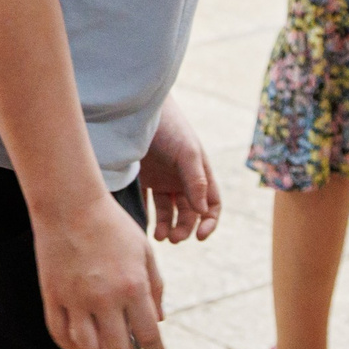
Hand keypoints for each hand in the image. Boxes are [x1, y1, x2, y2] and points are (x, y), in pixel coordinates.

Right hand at [35, 195, 165, 348]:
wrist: (70, 204)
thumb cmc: (112, 225)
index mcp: (132, 286)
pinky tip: (81, 346)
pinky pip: (60, 333)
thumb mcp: (144, 251)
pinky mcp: (52, 295)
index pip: (148, 334)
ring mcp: (75, 299)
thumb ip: (155, 287)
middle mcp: (104, 298)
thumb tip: (157, 320)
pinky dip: (72, 346)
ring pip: (88, 348)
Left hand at [138, 99, 221, 245]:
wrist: (138, 109)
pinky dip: (147, 216)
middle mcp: (183, 179)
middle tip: (173, 239)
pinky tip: (144, 226)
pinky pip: (146, 202)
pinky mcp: (143, 178)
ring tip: (159, 236)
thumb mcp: (187, 152)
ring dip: (166, 226)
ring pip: (168, 211)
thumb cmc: (169, 127)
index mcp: (200, 174)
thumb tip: (203, 211)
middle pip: (189, 212)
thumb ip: (196, 180)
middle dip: (184, 227)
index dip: (209, 222)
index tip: (199, 237)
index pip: (211, 205)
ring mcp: (162, 179)